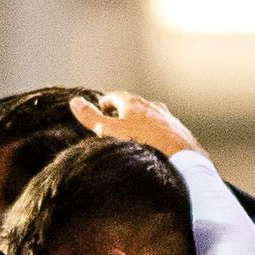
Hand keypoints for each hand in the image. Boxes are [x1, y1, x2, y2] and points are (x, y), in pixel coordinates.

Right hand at [72, 91, 200, 158]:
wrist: (180, 158)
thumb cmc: (143, 145)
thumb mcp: (110, 132)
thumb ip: (91, 118)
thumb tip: (74, 101)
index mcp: (134, 103)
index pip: (115, 97)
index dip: (105, 104)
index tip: (100, 110)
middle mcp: (152, 106)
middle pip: (133, 105)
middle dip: (122, 113)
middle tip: (113, 123)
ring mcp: (167, 118)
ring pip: (149, 116)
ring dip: (139, 123)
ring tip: (132, 136)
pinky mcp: (178, 131)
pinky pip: (162, 129)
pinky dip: (153, 133)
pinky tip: (152, 146)